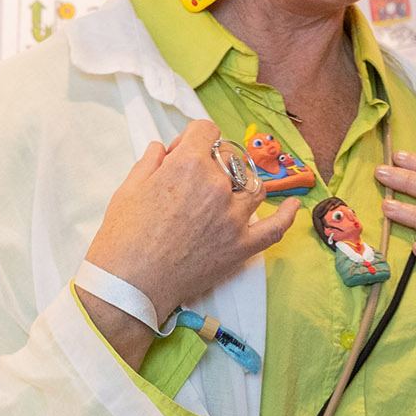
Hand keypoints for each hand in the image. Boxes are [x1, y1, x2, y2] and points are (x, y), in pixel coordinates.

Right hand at [78, 121, 296, 357]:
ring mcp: (234, 217)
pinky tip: (294, 206)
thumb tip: (162, 148)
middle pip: (230, 156)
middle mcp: (217, 186)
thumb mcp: (128, 188)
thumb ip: (151, 161)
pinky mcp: (242, 246)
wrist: (129, 285)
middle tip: (194, 178)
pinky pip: (275, 227)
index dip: (192, 138)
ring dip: (241, 182)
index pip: (205, 130)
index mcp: (187, 165)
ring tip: (226, 191)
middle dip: (213, 159)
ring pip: (253, 185)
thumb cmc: (122, 236)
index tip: (182, 152)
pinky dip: (287, 216)